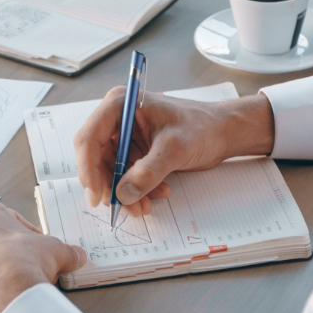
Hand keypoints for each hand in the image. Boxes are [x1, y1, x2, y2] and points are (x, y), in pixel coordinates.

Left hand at [0, 202, 87, 312]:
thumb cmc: (22, 265)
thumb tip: (76, 256)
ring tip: (13, 290)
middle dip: (7, 257)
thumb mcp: (54, 251)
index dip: (28, 237)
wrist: (3, 301)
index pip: (8, 221)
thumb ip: (65, 251)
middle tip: (27, 271)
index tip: (38, 250)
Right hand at [74, 91, 275, 216]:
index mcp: (120, 105)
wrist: (223, 133)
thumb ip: (148, 172)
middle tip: (123, 208)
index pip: (90, 138)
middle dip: (109, 185)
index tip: (97, 194)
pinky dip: (137, 189)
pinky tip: (157, 194)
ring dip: (125, 192)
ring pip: (110, 171)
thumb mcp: (175, 149)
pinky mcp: (134, 150)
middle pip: (96, 157)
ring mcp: (125, 135)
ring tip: (146, 206)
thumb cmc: (202, 128)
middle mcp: (117, 118)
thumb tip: (123, 194)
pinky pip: (125, 175)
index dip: (89, 168)